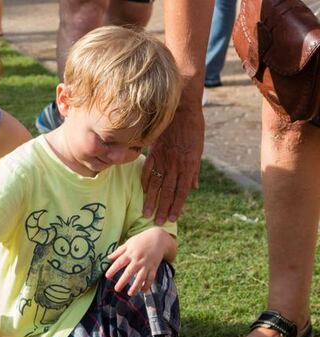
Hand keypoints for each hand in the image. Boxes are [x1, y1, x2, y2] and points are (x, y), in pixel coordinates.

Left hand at [105, 231, 166, 295]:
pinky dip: (147, 285)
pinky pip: (151, 278)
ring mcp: (147, 264)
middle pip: (129, 272)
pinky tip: (143, 291)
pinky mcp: (154, 267)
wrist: (159, 238)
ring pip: (141, 277)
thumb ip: (119, 251)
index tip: (107, 276)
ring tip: (130, 293)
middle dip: (123, 281)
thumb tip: (108, 258)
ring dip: (136, 286)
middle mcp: (138, 260)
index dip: (113, 269)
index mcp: (130, 253)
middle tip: (117, 289)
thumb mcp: (129, 243)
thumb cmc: (141, 240)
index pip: (119, 262)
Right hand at [141, 101, 203, 223]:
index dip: (177, 206)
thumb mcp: (199, 149)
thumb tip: (194, 186)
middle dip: (163, 208)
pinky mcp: (153, 152)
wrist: (182, 108)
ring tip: (146, 213)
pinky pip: (147, 170)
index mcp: (188, 165)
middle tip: (158, 222)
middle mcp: (175, 165)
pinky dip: (144, 182)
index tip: (173, 218)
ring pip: (156, 184)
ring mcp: (163, 159)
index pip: (182, 190)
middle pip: (168, 191)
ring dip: (151, 200)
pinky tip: (142, 192)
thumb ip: (194, 169)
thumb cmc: (193, 128)